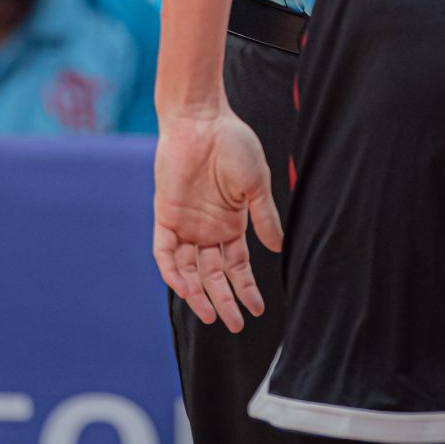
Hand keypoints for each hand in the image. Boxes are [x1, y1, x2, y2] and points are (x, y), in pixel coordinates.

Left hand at [153, 107, 283, 331]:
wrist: (202, 119)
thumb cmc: (234, 143)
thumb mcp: (255, 183)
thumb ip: (263, 217)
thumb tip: (278, 248)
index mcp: (231, 222)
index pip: (238, 265)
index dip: (246, 287)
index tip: (257, 310)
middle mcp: (208, 229)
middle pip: (215, 274)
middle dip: (224, 299)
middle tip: (234, 324)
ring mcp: (186, 224)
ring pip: (190, 270)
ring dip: (198, 293)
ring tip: (211, 314)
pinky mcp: (166, 216)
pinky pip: (166, 252)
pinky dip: (173, 271)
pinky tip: (185, 287)